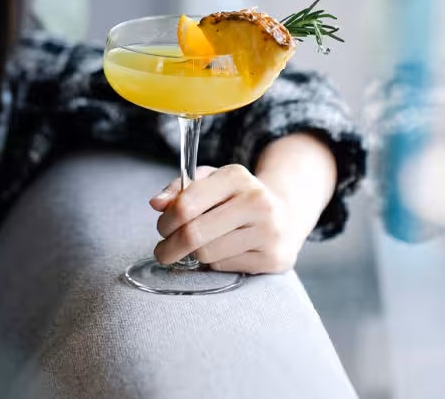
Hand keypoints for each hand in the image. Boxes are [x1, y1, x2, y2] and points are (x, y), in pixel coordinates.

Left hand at [149, 164, 306, 273]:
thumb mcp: (212, 182)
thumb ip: (180, 189)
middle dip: (170, 247)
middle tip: (163, 251)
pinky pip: (225, 267)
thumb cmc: (239, 198)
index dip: (166, 221)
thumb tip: (156, 203)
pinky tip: (226, 251)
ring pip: (207, 254)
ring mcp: (268, 231)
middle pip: (194, 234)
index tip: (162, 229)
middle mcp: (257, 202)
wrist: (287, 214)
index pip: (186, 204)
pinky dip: (217, 263)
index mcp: (237, 176)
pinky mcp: (273, 258)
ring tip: (201, 246)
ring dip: (195, 255)